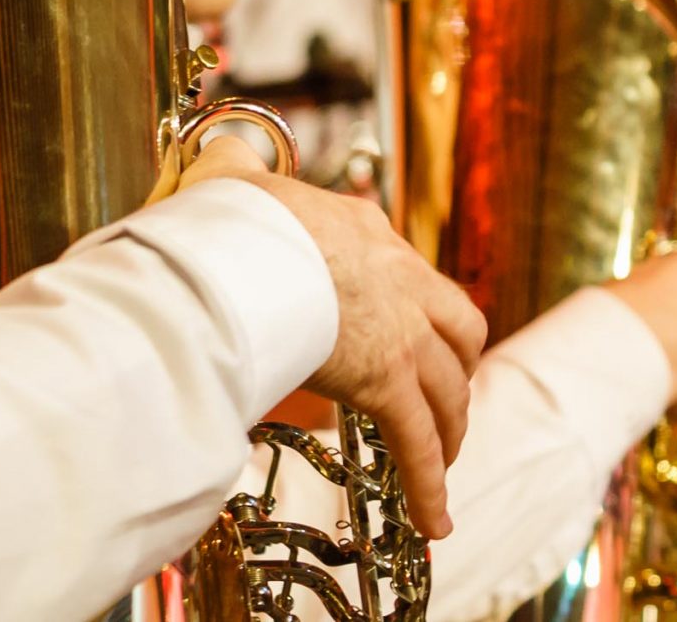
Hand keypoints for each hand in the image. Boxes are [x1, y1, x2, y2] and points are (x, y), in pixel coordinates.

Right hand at [184, 141, 485, 538]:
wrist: (244, 246)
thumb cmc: (232, 218)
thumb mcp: (233, 181)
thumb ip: (234, 169)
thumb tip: (219, 153)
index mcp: (364, 229)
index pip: (405, 267)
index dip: (408, 302)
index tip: (397, 324)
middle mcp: (399, 277)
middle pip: (457, 327)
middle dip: (455, 364)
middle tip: (440, 393)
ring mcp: (399, 332)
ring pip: (449, 388)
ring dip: (450, 428)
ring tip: (441, 461)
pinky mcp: (386, 382)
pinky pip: (418, 445)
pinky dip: (429, 487)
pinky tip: (435, 522)